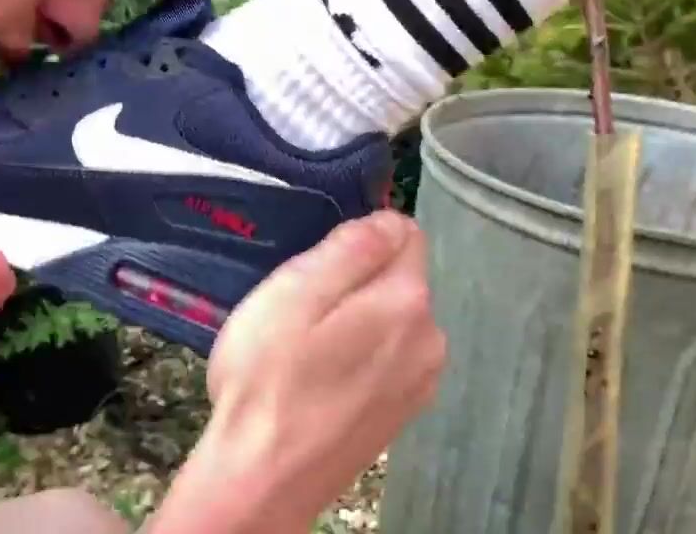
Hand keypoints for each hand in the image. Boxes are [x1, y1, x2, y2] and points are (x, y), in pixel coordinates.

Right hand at [202, 211, 444, 530]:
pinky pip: (386, 358)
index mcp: (407, 300)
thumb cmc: (268, 382)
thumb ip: (348, 248)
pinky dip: (357, 358)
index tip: (313, 268)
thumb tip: (386, 217)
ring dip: (354, 322)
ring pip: (390, 320)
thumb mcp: (293, 293)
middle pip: (397, 278)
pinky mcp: (402, 411)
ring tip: (304, 351)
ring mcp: (420, 380)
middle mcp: (431, 338)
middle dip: (353, 282)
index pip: (403, 231)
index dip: (355, 238)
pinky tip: (318, 381)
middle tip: (299, 312)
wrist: (264, 477)